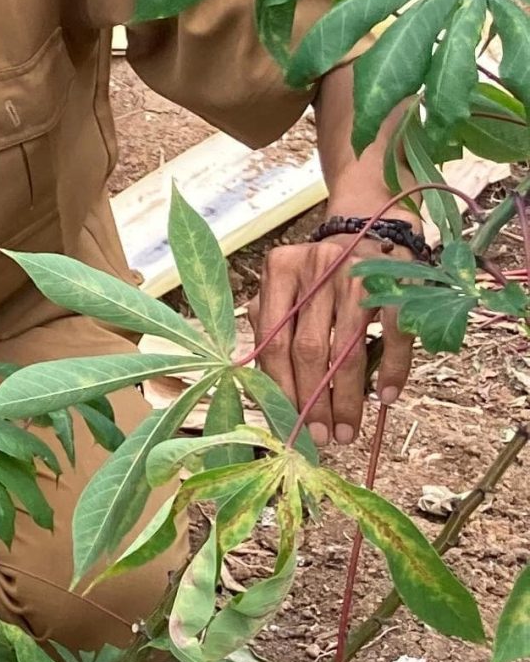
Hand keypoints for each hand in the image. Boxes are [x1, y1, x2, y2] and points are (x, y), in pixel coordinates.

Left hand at [251, 228, 411, 449]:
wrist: (375, 224)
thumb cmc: (323, 271)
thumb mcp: (290, 285)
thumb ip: (273, 323)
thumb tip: (260, 386)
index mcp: (281, 270)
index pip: (272, 340)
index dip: (279, 386)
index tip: (286, 423)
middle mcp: (318, 269)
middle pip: (309, 350)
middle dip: (313, 401)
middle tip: (320, 437)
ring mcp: (360, 275)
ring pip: (348, 350)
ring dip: (347, 398)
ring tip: (346, 431)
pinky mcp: (400, 284)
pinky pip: (394, 338)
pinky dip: (391, 371)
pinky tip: (386, 397)